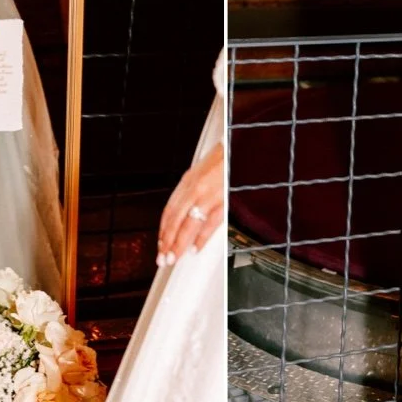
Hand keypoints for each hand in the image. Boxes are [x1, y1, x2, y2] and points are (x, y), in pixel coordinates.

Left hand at [157, 140, 223, 263]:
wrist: (240, 144)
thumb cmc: (226, 157)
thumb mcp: (203, 170)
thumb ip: (193, 190)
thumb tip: (184, 211)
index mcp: (189, 180)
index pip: (170, 210)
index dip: (163, 229)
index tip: (160, 243)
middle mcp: (196, 188)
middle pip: (175, 219)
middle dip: (167, 241)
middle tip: (162, 258)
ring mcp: (209, 194)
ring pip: (189, 224)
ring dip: (179, 244)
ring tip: (174, 258)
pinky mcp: (224, 199)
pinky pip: (210, 223)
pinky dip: (201, 238)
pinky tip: (195, 248)